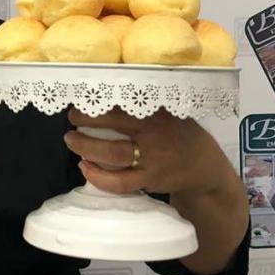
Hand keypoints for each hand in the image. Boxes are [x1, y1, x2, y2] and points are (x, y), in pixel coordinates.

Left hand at [64, 107, 232, 197]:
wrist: (204, 166)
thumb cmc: (180, 133)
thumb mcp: (169, 111)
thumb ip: (145, 104)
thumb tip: (106, 92)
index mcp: (156, 112)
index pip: (121, 103)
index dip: (96, 102)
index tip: (80, 99)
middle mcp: (153, 133)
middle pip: (112, 126)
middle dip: (85, 122)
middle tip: (70, 120)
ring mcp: (151, 159)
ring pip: (112, 154)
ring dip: (86, 147)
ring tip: (71, 141)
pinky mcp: (149, 180)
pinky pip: (119, 182)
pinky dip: (98, 177)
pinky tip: (85, 168)